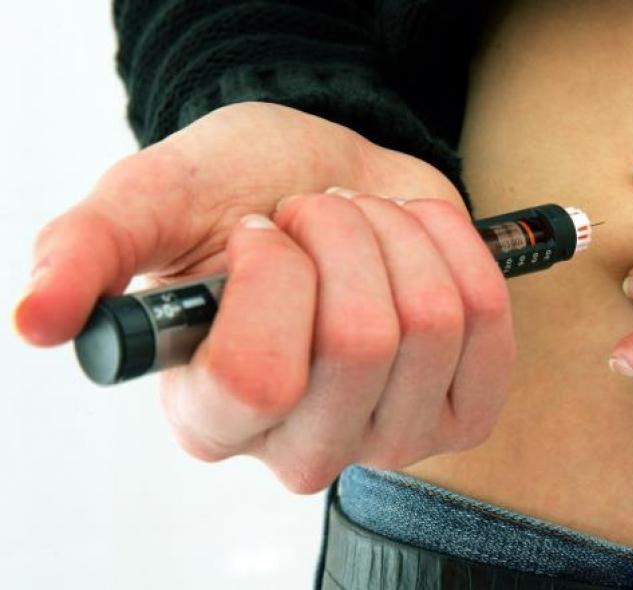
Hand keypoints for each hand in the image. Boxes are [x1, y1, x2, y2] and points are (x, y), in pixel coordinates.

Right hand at [14, 102, 515, 490]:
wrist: (331, 179)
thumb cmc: (243, 194)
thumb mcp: (154, 199)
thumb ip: (89, 250)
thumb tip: (36, 318)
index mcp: (212, 416)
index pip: (259, 374)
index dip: (272, 274)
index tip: (257, 230)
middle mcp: (300, 446)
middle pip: (362, 342)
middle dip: (341, 235)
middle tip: (315, 217)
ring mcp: (390, 438)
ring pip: (433, 320)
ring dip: (396, 233)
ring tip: (361, 228)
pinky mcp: (461, 411)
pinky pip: (488, 318)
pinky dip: (455, 247)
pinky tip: (416, 242)